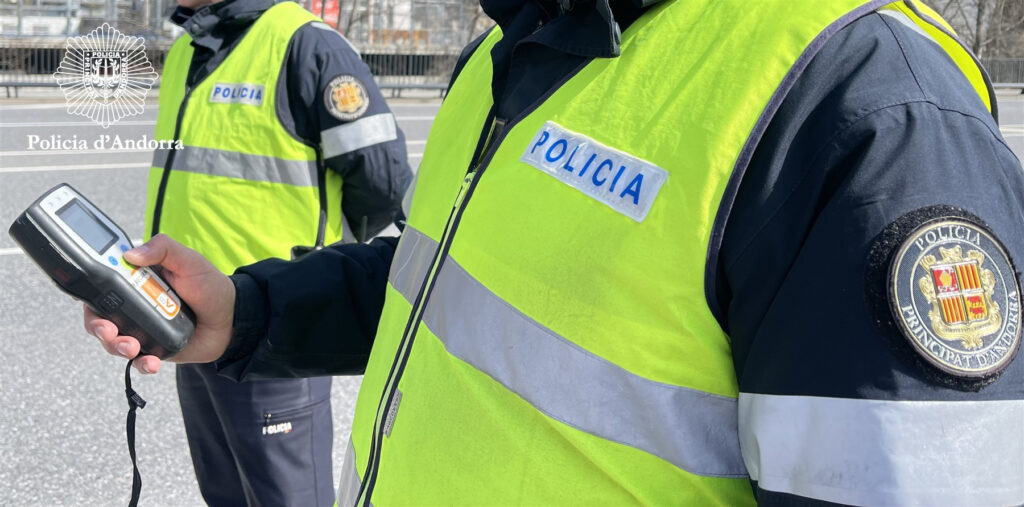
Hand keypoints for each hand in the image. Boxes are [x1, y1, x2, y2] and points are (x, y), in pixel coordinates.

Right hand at [84, 234, 234, 373]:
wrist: (232, 318)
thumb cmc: (209, 285)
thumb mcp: (188, 260)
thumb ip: (163, 249)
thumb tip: (131, 254)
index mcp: (135, 280)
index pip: (100, 284)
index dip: (87, 291)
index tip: (85, 298)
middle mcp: (132, 305)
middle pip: (99, 317)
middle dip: (97, 326)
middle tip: (108, 330)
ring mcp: (141, 328)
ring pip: (113, 341)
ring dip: (115, 346)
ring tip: (130, 348)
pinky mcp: (153, 349)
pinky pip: (138, 361)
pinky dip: (140, 364)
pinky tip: (151, 363)